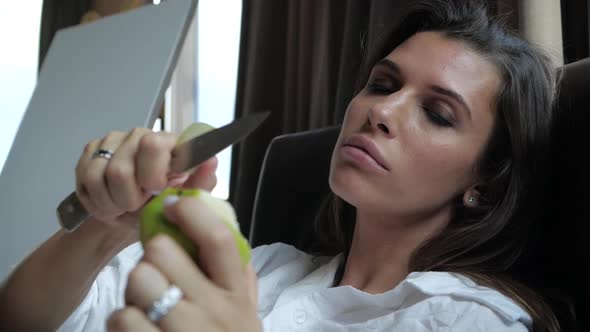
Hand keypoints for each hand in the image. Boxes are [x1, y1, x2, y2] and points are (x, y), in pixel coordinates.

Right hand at [75, 129, 217, 231]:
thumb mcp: (184, 201)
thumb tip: (211, 160)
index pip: (155, 145)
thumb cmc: (161, 206)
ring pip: (101, 176)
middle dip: (129, 197)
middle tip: (138, 203)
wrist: (130, 218)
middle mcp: (142, 135)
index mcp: (170, 142)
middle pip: (122, 169)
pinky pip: (86, 179)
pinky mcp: (91, 150)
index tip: (156, 191)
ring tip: (124, 205)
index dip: (151, 176)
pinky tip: (109, 200)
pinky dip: (97, 200)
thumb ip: (200, 182)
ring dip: (113, 202)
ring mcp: (114, 140)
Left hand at [107, 196, 260, 331]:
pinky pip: (121, 317)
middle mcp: (213, 310)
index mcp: (236, 295)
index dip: (191, 213)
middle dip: (152, 257)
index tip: (173, 206)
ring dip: (135, 289)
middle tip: (157, 271)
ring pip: (138, 279)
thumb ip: (243, 279)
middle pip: (163, 251)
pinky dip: (122, 320)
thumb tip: (228, 232)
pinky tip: (137, 330)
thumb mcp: (247, 316)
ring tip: (146, 303)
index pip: (217, 238)